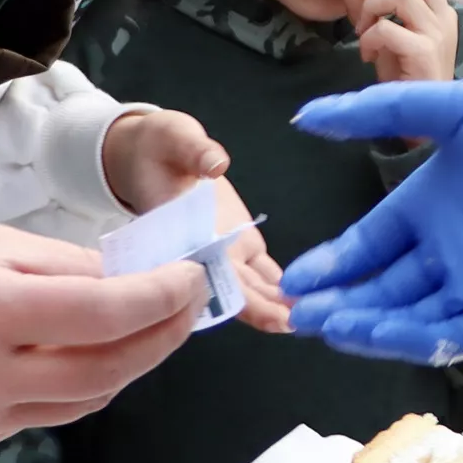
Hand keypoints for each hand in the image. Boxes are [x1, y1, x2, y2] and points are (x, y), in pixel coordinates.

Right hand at [0, 224, 204, 444]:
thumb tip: (131, 278)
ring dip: (132, 365)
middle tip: (189, 305)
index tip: (192, 276)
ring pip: (88, 400)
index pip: (102, 314)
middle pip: (107, 369)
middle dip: (161, 336)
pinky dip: (85, 384)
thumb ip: (62, 263)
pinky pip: (51, 413)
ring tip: (154, 326)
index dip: (159, 298)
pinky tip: (95, 355)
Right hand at [97, 124, 292, 333]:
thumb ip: (195, 149)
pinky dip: (280, 286)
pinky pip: (262, 272)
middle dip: (265, 310)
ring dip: (277, 304)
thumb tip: (216, 164)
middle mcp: (206, 253)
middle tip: (297, 324)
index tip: (265, 315)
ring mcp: (225, 252)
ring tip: (311, 316)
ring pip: (252, 287)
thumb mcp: (174, 137)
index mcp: (187, 236)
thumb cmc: (159, 145)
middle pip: (237, 290)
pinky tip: (305, 299)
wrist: (152, 152)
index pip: (214, 275)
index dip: (240, 297)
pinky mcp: (241, 244)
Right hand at [279, 80, 462, 363]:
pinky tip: (376, 330)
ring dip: (366, 324)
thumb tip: (305, 117)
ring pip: (407, 315)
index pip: (368, 246)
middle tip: (296, 312)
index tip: (295, 277)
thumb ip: (379, 111)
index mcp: (428, 206)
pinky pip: (449, 331)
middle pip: (380, 287)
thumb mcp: (449, 109)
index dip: (332, 264)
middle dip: (338, 301)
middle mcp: (446, 249)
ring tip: (326, 323)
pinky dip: (412, 336)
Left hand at [339, 0, 458, 84]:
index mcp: (437, 8)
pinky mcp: (425, 52)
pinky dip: (369, 38)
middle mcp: (442, 15)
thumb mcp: (381, 34)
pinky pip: (387, 28)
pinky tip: (369, 56)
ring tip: (364, 32)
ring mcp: (436, 33)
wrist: (422, 119)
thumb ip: (366, 6)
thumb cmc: (405, 77)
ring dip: (370, 9)